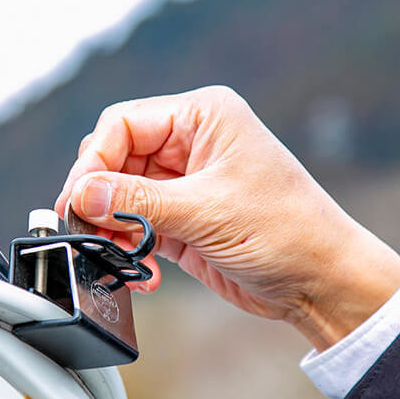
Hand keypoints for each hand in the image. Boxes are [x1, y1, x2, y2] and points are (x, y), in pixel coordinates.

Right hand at [54, 86, 399, 350]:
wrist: (321, 282)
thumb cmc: (287, 231)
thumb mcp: (207, 211)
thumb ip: (137, 200)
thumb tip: (81, 194)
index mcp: (204, 117)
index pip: (122, 124)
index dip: (94, 162)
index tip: (78, 200)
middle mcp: (192, 142)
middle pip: (115, 159)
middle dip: (99, 198)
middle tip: (89, 231)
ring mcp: (185, 182)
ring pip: (119, 195)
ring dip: (112, 229)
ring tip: (118, 256)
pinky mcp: (183, 219)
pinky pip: (135, 226)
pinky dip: (129, 248)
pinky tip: (142, 272)